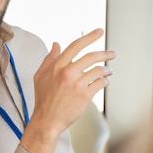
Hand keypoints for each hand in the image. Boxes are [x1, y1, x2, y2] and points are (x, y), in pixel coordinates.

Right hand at [20, 28, 115, 152]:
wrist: (47, 120)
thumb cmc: (43, 99)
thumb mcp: (40, 76)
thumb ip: (49, 58)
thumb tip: (56, 44)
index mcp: (57, 66)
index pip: (76, 46)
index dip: (89, 37)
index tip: (99, 31)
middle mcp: (67, 72)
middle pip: (91, 57)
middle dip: (105, 53)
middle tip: (112, 53)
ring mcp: (77, 84)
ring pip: (99, 70)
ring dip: (107, 69)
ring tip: (109, 71)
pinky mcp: (85, 95)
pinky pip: (100, 83)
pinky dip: (105, 81)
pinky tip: (105, 81)